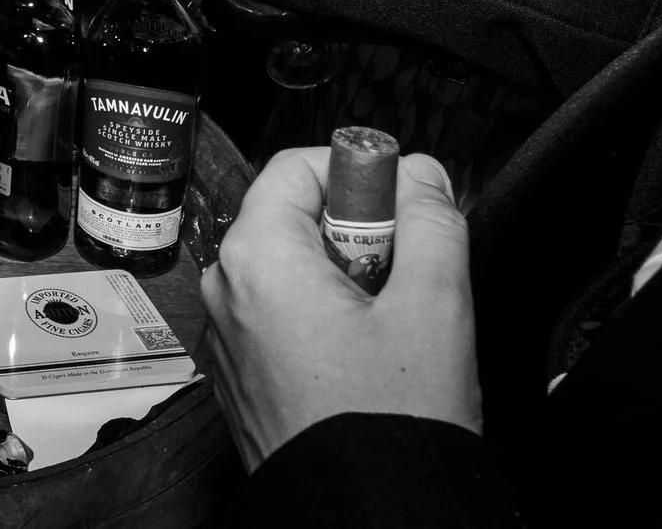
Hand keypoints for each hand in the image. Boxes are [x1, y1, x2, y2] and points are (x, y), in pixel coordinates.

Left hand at [200, 146, 479, 468]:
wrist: (363, 513)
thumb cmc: (386, 423)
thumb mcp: (435, 305)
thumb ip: (433, 220)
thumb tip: (420, 174)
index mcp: (257, 256)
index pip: (298, 166)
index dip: (361, 174)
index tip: (406, 202)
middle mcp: (226, 290)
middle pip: (294, 216)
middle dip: (360, 230)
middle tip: (410, 270)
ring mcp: (227, 335)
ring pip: (291, 267)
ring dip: (347, 275)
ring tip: (393, 320)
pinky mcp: (240, 373)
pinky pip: (279, 313)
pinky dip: (323, 314)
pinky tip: (366, 353)